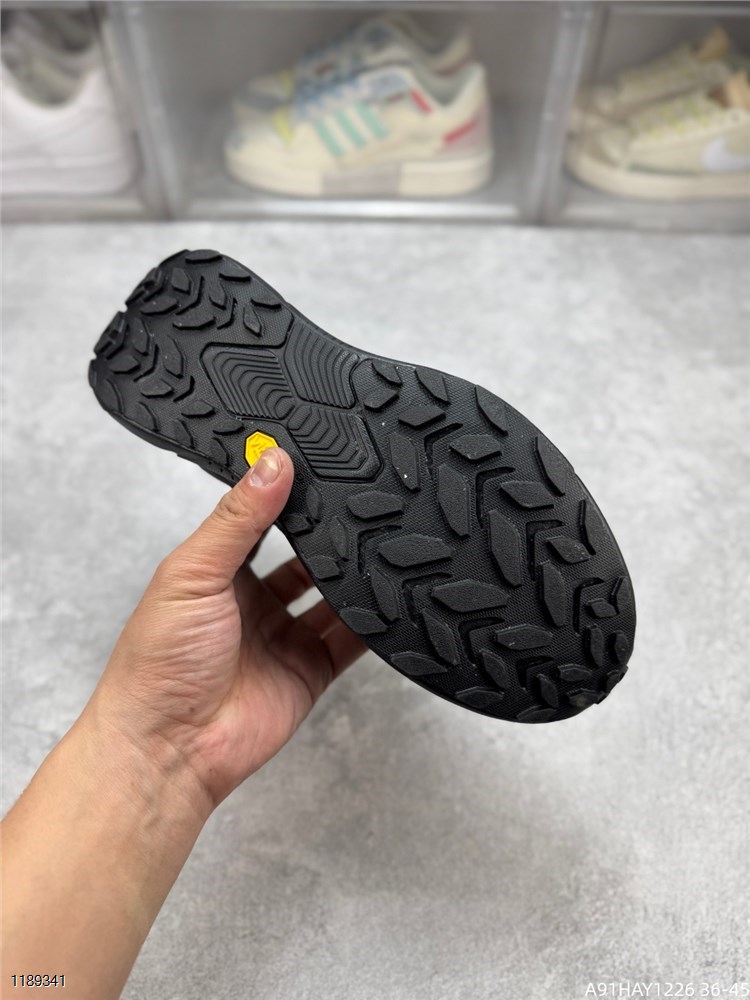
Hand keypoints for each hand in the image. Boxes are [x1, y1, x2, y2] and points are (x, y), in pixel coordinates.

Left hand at [86, 446, 364, 814]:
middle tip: (362, 505)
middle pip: (302, 557)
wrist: (169, 747)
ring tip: (384, 542)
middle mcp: (253, 602)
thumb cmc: (158, 661)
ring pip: (332, 596)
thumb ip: (238, 519)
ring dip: (354, 576)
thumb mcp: (193, 573)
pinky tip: (390, 597)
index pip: (258, 522)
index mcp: (217, 573)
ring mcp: (284, 637)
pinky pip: (351, 640)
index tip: (317, 467)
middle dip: (328, 537)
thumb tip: (271, 463)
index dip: (284, 497)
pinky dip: (372, 622)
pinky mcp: (311, 670)